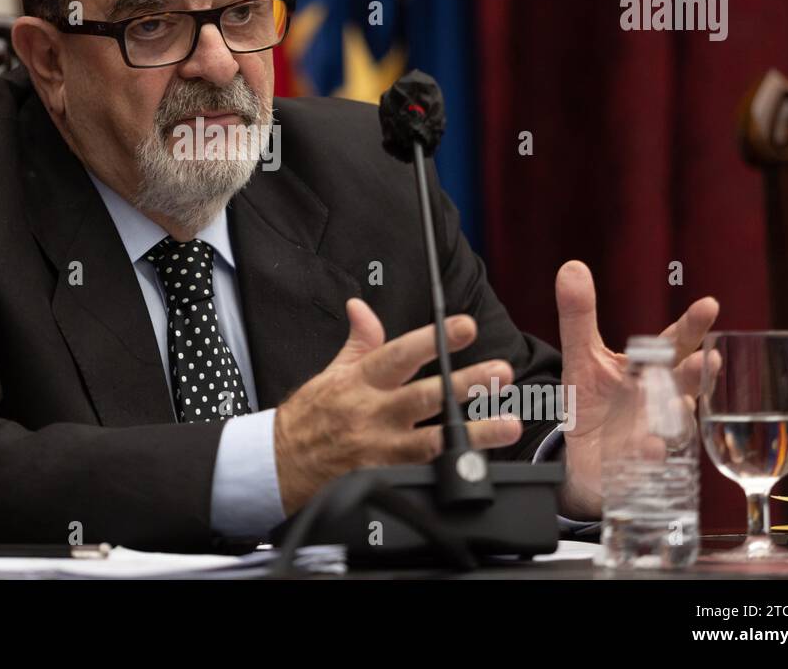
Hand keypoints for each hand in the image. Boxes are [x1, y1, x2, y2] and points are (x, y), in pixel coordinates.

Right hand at [273, 298, 523, 515]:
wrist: (279, 466)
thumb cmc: (308, 419)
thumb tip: (362, 307)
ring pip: (432, 441)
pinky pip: (421, 475)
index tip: (463, 326)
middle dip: (464, 384)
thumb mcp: (330, 373)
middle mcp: (371, 414)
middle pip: (424, 396)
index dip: (433, 340)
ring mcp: (378, 450)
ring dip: (473, 435)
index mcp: (359, 382)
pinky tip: (479, 468)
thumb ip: (358, 341)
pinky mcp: (381, 479)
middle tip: (499, 372)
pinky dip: (450, 472)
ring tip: (508, 425)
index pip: (399, 354)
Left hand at [555, 260, 718, 518]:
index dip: (692, 326)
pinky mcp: (640, 463)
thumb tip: (571, 266)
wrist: (582, 455)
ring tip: (681, 399)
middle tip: (706, 358)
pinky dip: (652, 453)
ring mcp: (656, 431)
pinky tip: (649, 446)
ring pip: (677, 421)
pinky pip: (651, 460)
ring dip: (680, 412)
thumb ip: (578, 316)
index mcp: (649, 369)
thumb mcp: (582, 357)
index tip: (709, 305)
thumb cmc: (594, 401)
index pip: (675, 343)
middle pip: (684, 381)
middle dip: (696, 371)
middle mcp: (661, 398)